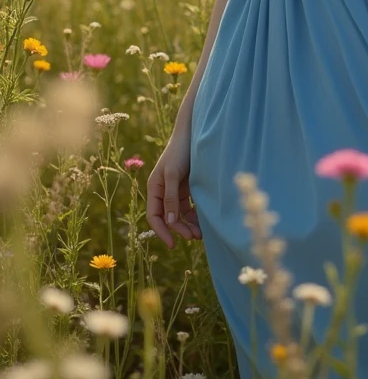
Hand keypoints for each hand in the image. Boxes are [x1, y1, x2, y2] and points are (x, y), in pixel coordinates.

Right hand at [146, 129, 202, 248]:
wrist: (193, 134)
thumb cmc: (180, 152)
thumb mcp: (173, 174)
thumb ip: (170, 198)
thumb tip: (170, 222)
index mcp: (154, 188)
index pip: (154, 216)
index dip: (162, 232)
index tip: (173, 244)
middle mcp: (163, 191)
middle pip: (168, 217)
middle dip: (179, 229)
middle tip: (194, 237)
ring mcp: (175, 190)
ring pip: (179, 214)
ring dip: (188, 225)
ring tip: (201, 234)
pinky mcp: (187, 187)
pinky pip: (189, 207)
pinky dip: (194, 215)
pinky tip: (203, 222)